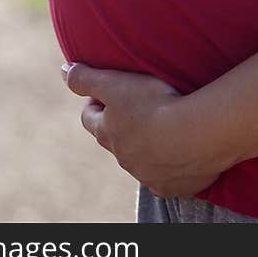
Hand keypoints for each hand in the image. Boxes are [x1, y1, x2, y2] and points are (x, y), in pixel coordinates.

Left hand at [62, 63, 224, 197]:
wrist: (193, 137)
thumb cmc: (153, 105)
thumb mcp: (115, 84)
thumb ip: (85, 78)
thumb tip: (64, 70)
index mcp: (107, 133)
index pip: (89, 118)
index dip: (94, 103)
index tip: (105, 92)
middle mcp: (122, 158)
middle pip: (113, 141)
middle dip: (119, 125)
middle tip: (135, 107)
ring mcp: (145, 174)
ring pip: (138, 159)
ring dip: (144, 144)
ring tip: (163, 126)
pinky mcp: (168, 186)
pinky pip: (163, 175)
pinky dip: (167, 163)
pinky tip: (180, 148)